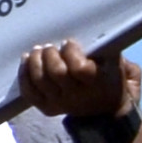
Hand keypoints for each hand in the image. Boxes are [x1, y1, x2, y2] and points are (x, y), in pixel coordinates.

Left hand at [19, 40, 137, 121]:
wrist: (105, 109)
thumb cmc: (109, 78)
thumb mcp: (117, 64)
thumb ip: (106, 50)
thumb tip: (92, 32)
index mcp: (96, 83)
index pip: (78, 68)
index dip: (70, 52)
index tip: (68, 42)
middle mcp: (77, 96)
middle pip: (56, 73)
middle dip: (49, 55)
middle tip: (50, 46)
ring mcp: (60, 103)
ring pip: (40, 81)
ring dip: (34, 62)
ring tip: (37, 51)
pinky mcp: (47, 107)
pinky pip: (29, 93)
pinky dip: (24, 75)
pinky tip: (26, 61)